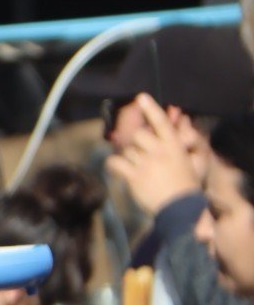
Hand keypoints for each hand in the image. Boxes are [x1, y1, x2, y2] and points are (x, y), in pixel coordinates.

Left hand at [107, 94, 204, 215]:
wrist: (180, 207)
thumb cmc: (186, 182)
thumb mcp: (191, 158)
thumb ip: (186, 138)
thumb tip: (183, 120)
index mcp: (174, 145)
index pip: (161, 122)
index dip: (151, 108)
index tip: (141, 97)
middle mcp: (159, 151)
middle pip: (138, 135)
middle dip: (137, 142)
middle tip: (142, 154)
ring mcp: (146, 164)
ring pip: (128, 150)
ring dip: (129, 156)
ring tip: (140, 168)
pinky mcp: (135, 177)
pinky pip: (116, 163)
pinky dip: (113, 164)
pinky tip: (117, 168)